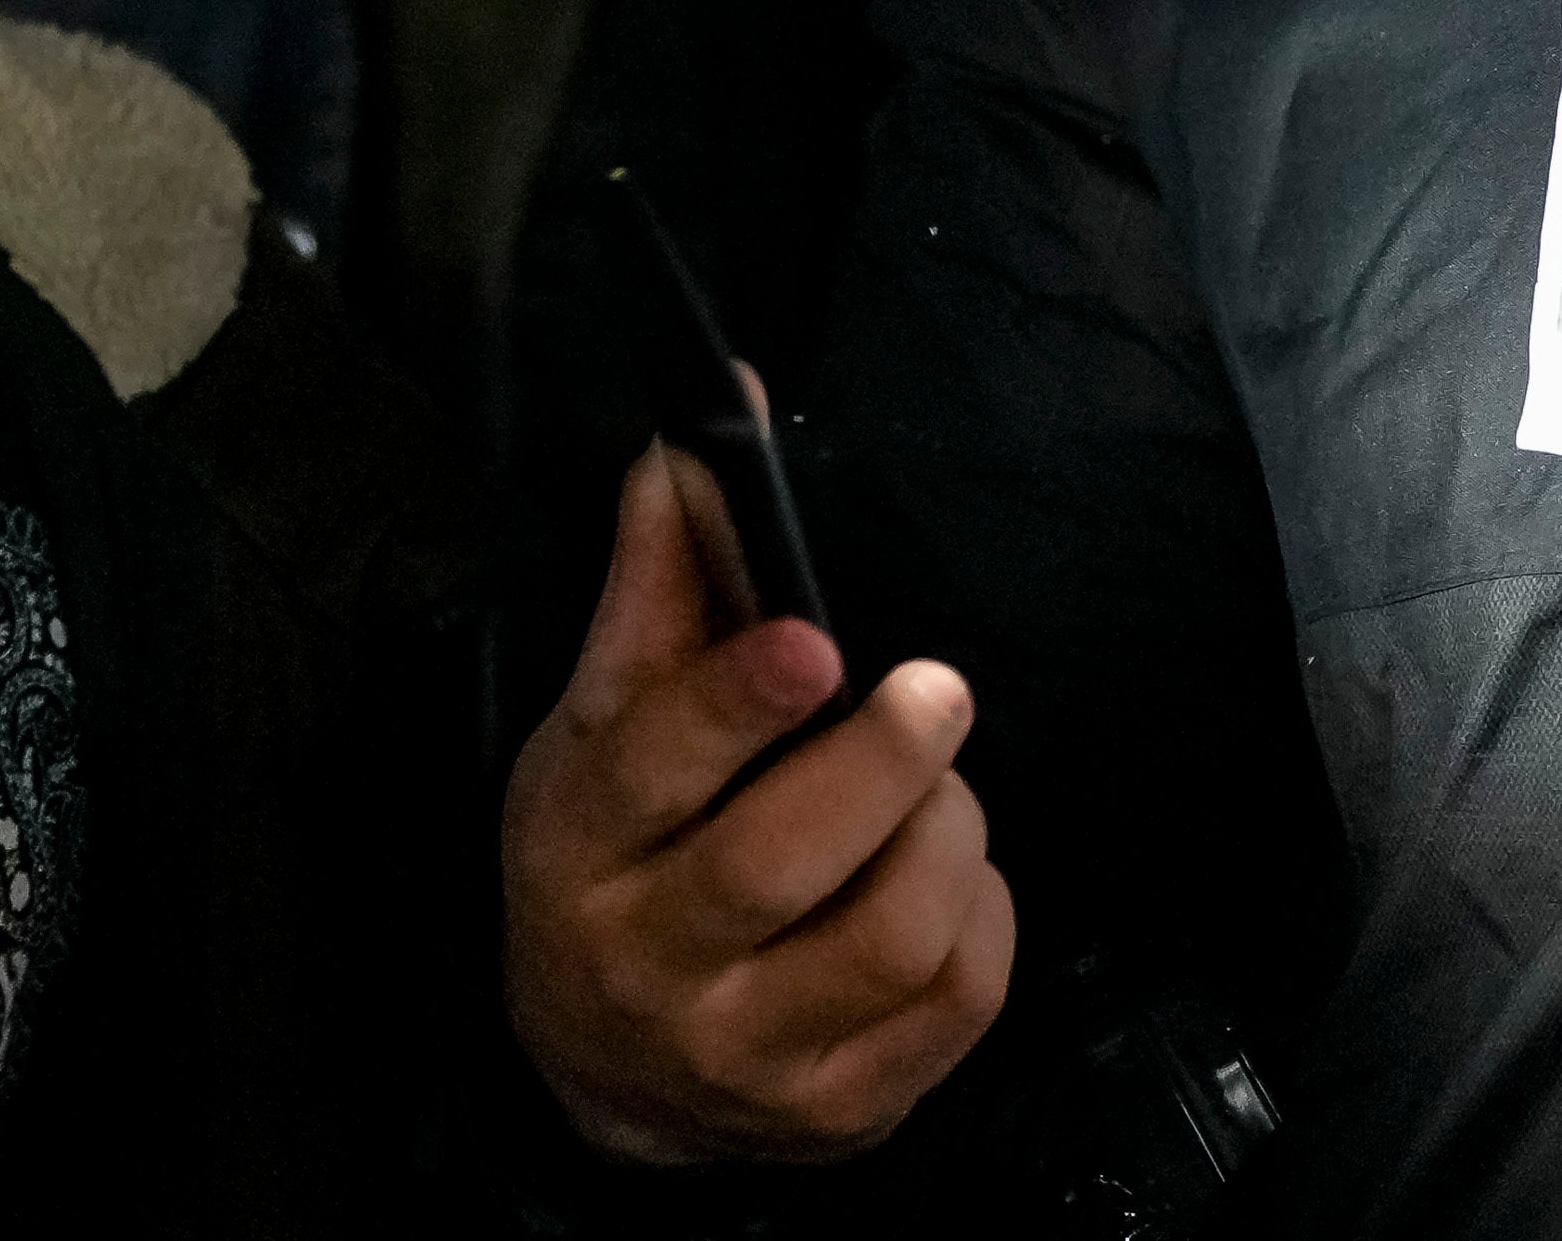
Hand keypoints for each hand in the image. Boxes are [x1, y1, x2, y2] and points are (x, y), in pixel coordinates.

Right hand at [500, 440, 1012, 1162]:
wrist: (604, 1075)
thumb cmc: (608, 863)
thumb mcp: (595, 734)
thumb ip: (654, 594)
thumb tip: (689, 449)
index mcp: (577, 847)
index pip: (651, 768)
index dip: (735, 700)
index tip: (813, 640)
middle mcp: (651, 962)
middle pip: (778, 862)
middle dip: (877, 764)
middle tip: (938, 687)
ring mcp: (752, 1054)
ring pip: (888, 939)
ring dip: (943, 833)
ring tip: (941, 782)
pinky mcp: (844, 1112)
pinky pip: (956, 1004)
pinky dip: (983, 914)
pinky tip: (954, 873)